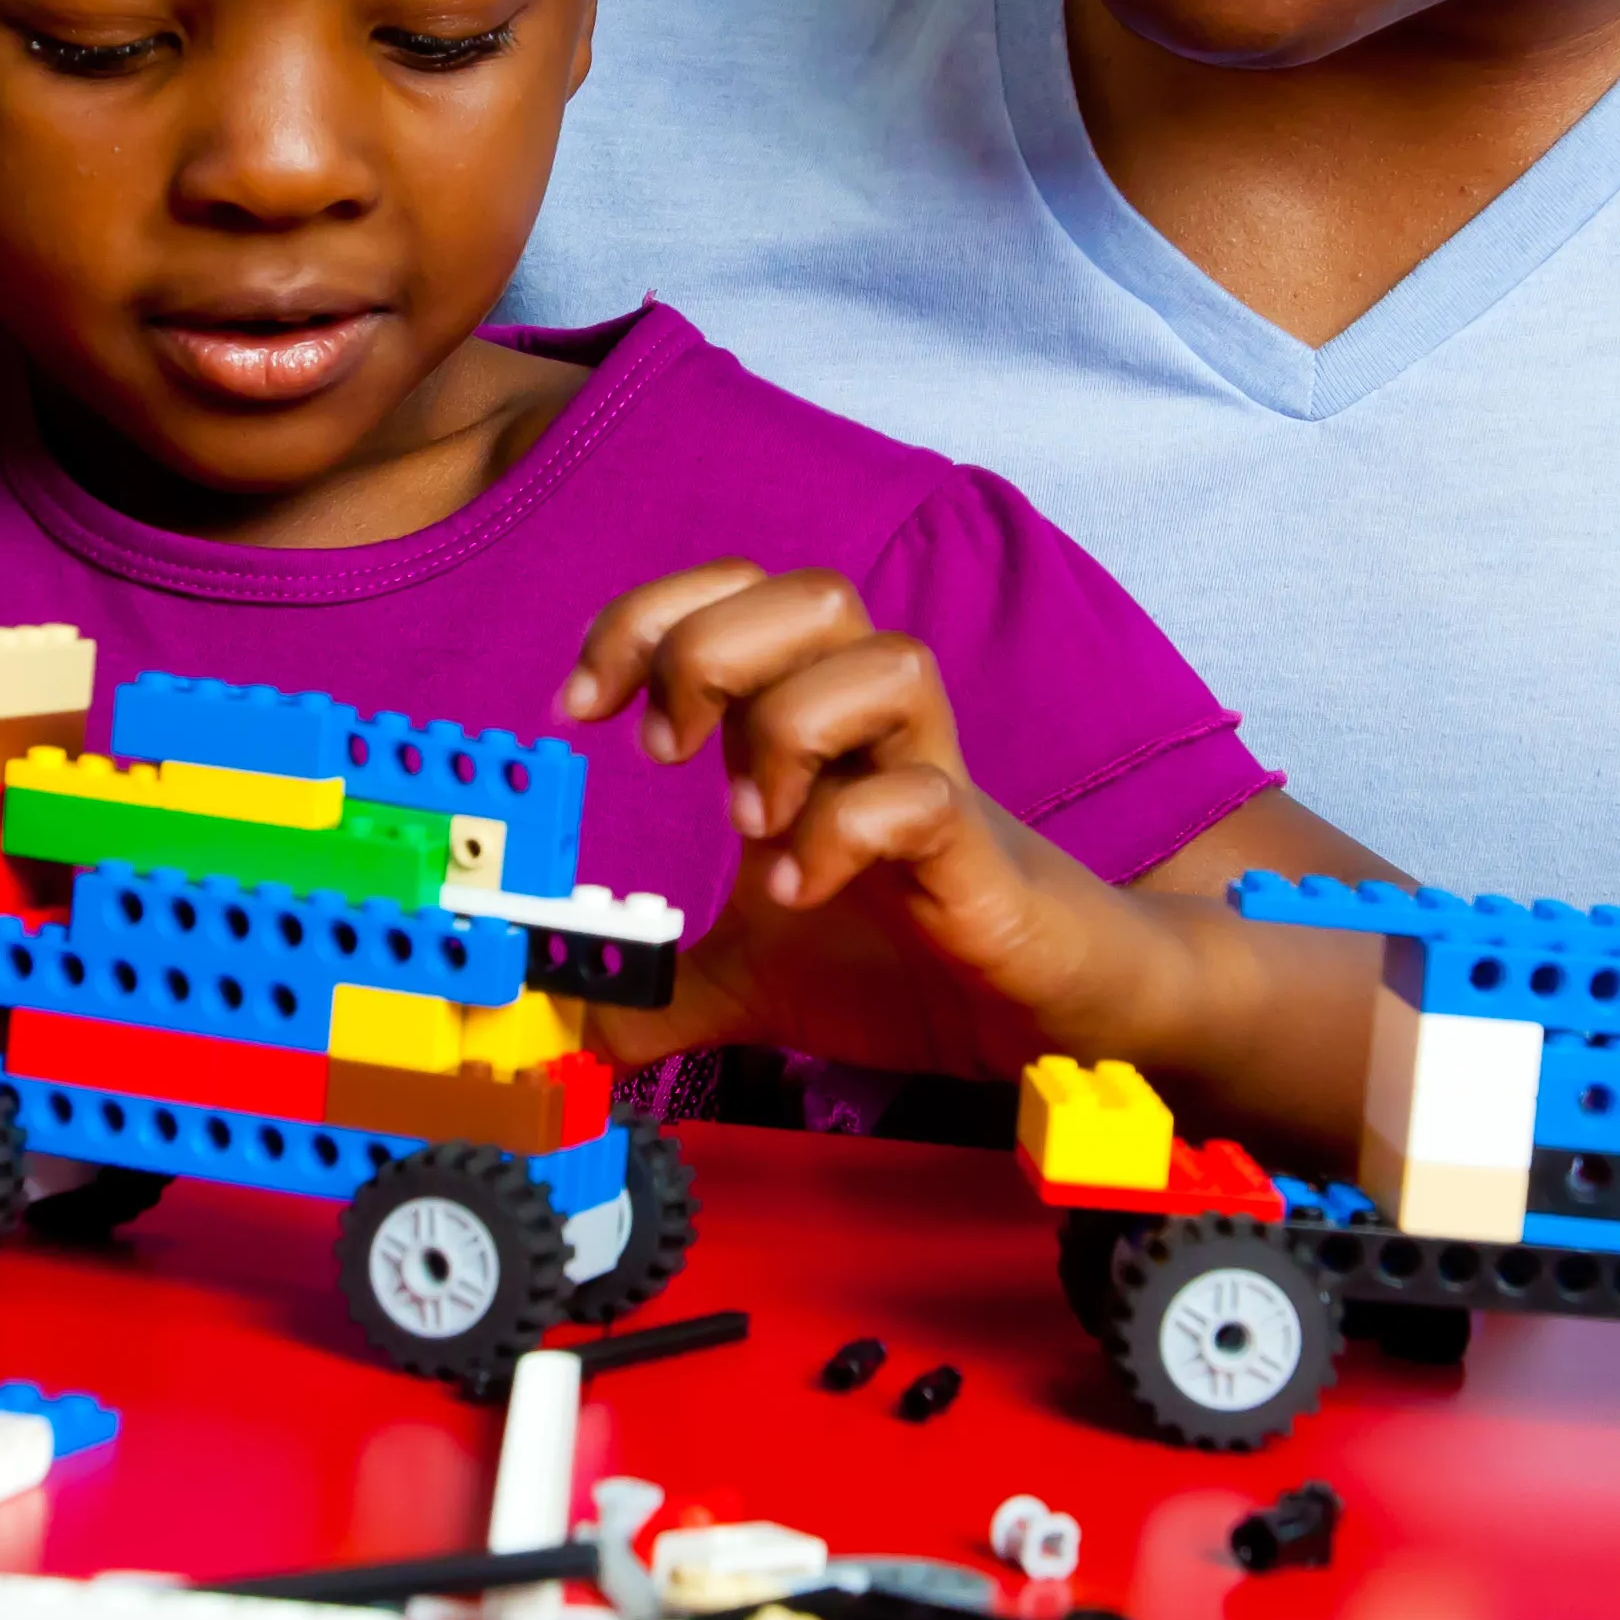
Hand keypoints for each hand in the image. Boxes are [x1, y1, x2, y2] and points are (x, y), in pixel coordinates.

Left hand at [559, 563, 1191, 1078]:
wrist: (1047, 1019)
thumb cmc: (911, 964)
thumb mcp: (752, 980)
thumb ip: (662, 994)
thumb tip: (572, 1025)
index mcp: (808, 733)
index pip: (734, 596)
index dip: (649, 619)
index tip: (579, 708)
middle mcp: (872, 735)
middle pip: (813, 594)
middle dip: (712, 647)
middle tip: (667, 754)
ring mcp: (933, 784)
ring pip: (889, 661)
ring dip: (793, 728)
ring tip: (751, 825)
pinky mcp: (980, 858)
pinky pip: (923, 796)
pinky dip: (846, 832)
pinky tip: (803, 892)